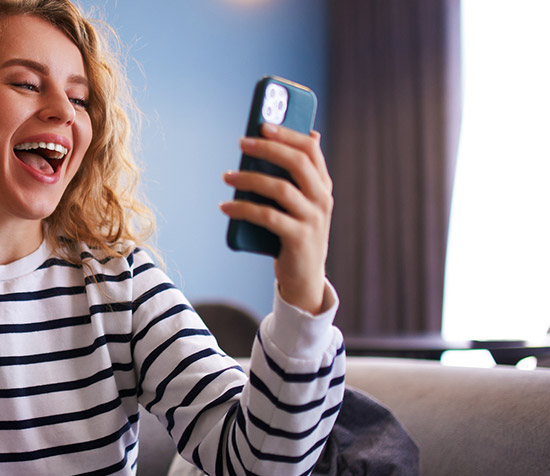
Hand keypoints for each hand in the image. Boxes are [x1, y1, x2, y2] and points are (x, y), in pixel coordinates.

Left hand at [220, 123, 332, 313]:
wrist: (304, 277)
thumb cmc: (295, 232)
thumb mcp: (298, 202)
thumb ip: (295, 175)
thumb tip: (302, 135)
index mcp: (323, 184)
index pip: (311, 149)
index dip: (288, 133)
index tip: (263, 124)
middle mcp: (322, 198)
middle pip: (297, 163)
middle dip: (268, 148)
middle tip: (241, 144)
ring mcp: (313, 219)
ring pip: (281, 189)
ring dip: (249, 179)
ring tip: (227, 177)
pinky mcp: (298, 239)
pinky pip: (268, 217)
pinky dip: (244, 209)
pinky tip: (226, 207)